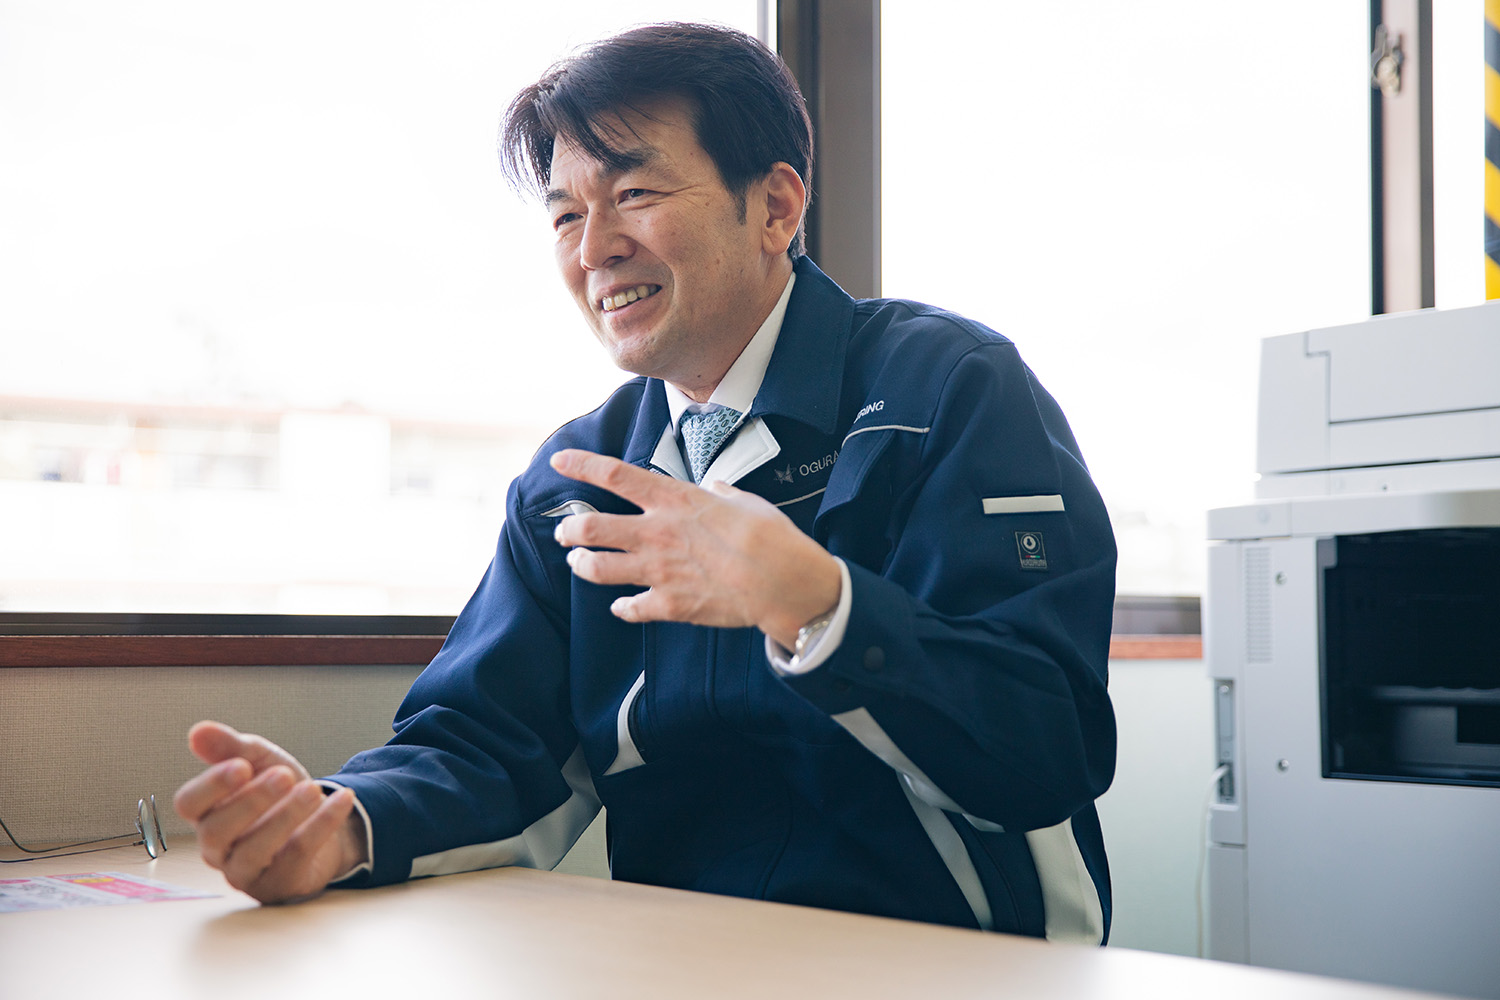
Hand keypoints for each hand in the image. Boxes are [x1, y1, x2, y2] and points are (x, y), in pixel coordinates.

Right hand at [173, 721, 365, 903]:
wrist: (321, 820)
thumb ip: (231, 747)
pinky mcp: (278, 885)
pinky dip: (321, 826)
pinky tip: (341, 800)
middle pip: (216, 830)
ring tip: (312, 790)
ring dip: (285, 816)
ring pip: (253, 851)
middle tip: (284, 775)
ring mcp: (245, 872)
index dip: (211, 786)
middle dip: (251, 800)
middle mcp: (217, 848)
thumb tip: (198, 731)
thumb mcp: (261, 761)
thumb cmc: (279, 792)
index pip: (188, 804)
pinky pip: (296, 858)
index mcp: (206, 813)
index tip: (241, 766)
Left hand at [549, 448, 840, 647]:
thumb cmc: (770, 536)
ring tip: (579, 563)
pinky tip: (620, 605)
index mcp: (675, 500)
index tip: (560, 461)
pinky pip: (629, 608)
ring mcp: (658, 571)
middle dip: (569, 529)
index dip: (581, 466)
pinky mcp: (668, 605)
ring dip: (582, 564)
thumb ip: (719, 493)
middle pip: (591, 527)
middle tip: (565, 532)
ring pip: (597, 568)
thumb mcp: (743, 500)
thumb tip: (715, 488)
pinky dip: (621, 607)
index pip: (614, 475)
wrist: (783, 582)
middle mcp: (657, 532)